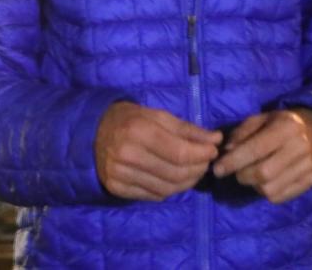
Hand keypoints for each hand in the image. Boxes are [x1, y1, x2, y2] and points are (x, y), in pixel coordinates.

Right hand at [95, 102, 222, 200]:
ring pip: (166, 188)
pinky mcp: (116, 189)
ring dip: (187, 182)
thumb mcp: (160, 116)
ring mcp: (120, 175)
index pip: (179, 153)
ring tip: (195, 171)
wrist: (95, 132)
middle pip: (175, 173)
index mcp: (140, 131)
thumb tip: (215, 140)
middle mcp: (128, 155)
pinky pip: (152, 196)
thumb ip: (188, 129)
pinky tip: (176, 179)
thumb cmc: (133, 119)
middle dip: (198, 169)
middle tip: (206, 162)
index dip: (201, 155)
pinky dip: (170, 190)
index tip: (213, 151)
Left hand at [212, 108, 311, 203]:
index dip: (234, 161)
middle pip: (263, 173)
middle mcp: (299, 147)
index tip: (217, 169)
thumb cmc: (281, 123)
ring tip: (253, 175)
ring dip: (254, 186)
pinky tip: (266, 181)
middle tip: (237, 171)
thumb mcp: (261, 119)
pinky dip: (266, 192)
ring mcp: (307, 166)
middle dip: (243, 175)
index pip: (257, 149)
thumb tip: (227, 152)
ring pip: (270, 189)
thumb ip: (242, 133)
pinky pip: (279, 197)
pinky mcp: (309, 181)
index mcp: (286, 127)